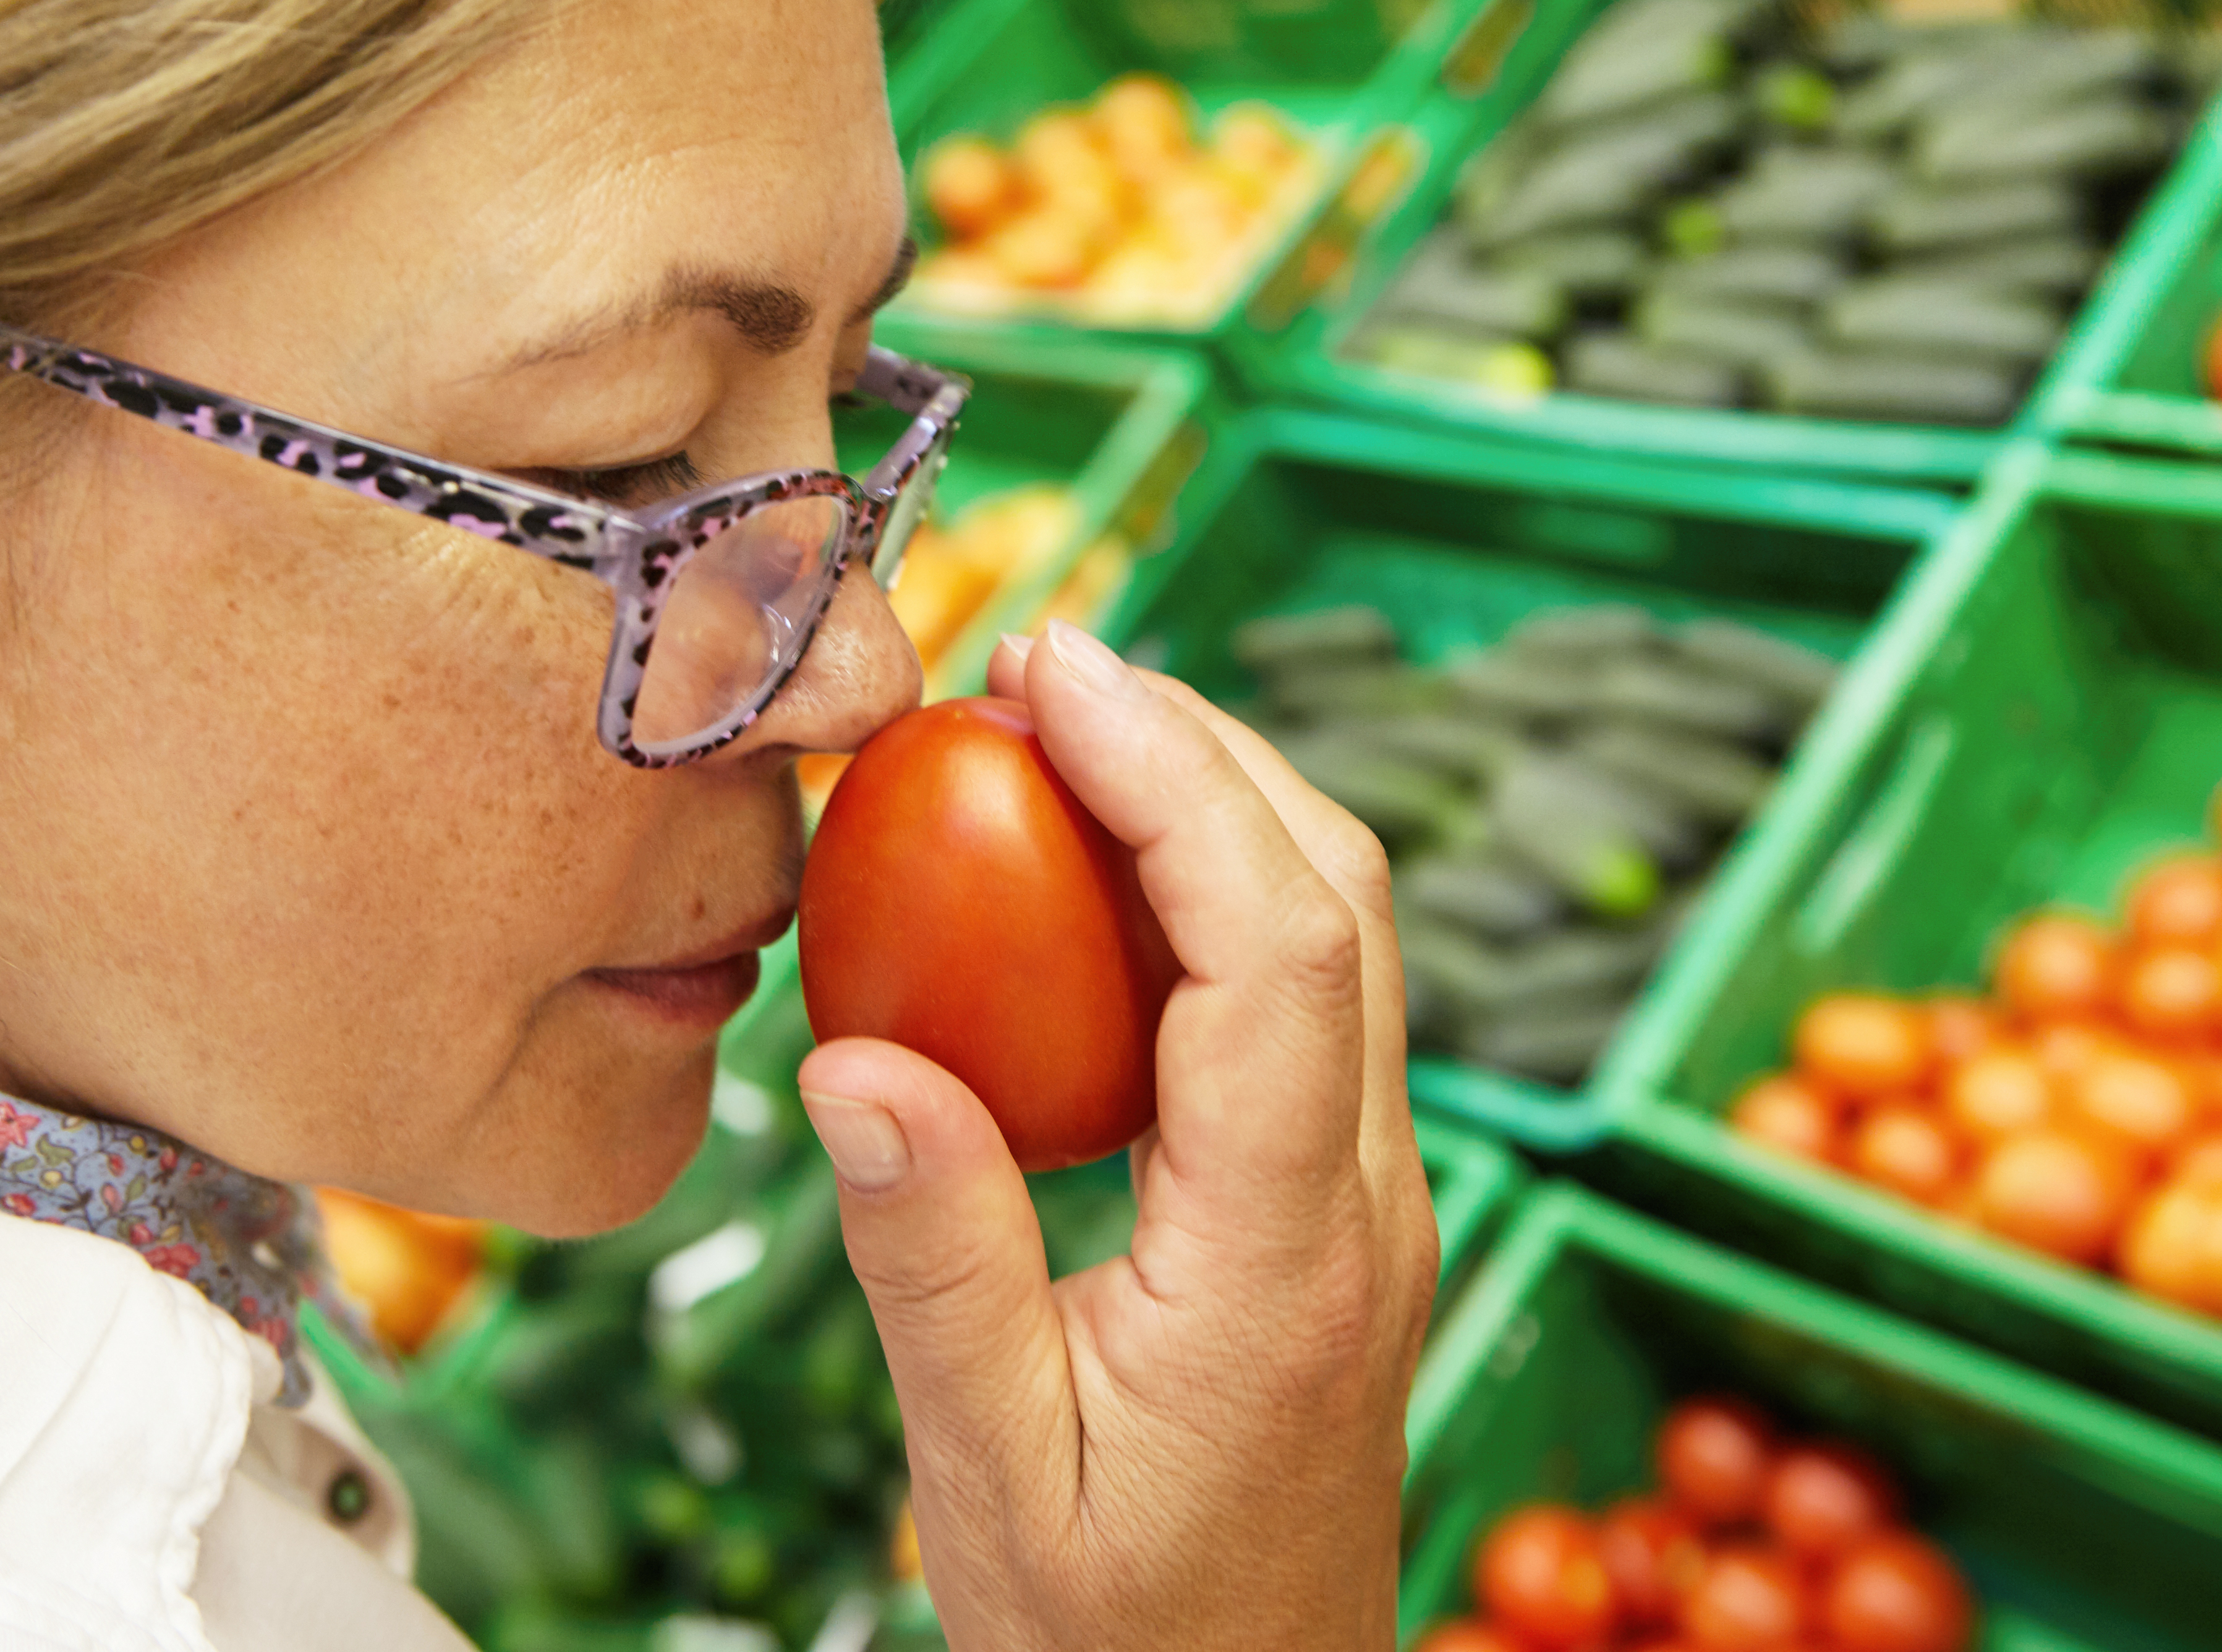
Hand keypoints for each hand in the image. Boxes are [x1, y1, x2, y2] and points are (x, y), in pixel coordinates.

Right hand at [796, 616, 1436, 1651]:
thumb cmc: (1113, 1634)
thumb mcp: (990, 1471)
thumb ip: (930, 1263)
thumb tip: (852, 1061)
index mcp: (1290, 1258)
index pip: (1276, 949)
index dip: (1175, 778)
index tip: (1055, 671)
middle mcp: (1365, 1203)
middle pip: (1342, 896)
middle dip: (1203, 743)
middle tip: (1040, 666)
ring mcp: (1369, 1200)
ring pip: (1344, 930)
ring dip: (1217, 801)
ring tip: (1060, 737)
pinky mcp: (1337, 1207)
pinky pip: (1304, 997)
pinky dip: (1211, 890)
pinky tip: (1092, 880)